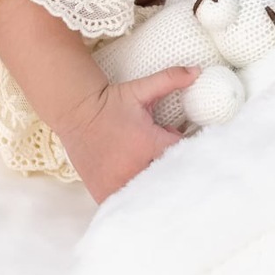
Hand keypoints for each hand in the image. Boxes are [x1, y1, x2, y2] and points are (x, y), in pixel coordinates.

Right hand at [56, 67, 198, 203]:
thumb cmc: (112, 102)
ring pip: (146, 193)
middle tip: (161, 154)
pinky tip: (133, 181)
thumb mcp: (142, 89)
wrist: (77, 112)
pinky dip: (133, 197)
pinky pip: (126, 203)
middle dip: (169, 167)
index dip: (185, 150)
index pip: (180, 156)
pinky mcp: (103, 193)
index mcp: (148, 144)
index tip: (178, 142)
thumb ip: (171, 79)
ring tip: (146, 165)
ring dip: (152, 184)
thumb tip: (197, 71)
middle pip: (165, 177)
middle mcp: (134, 168)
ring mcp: (117, 184)